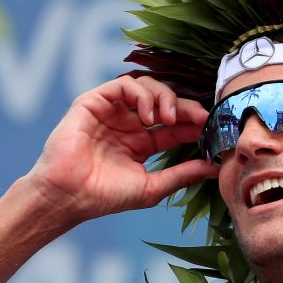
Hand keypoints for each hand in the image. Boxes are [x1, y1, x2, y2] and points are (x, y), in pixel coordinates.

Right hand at [28, 75, 216, 221]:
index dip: (194, 123)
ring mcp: (111, 112)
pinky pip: (124, 85)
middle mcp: (127, 125)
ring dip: (165, 98)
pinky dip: (142, 95)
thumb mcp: (152, 187)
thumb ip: (182, 174)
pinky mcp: (94, 102)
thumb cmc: (105, 197)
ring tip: (171, 119)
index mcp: (140, 144)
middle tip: (200, 117)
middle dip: (185, 107)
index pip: (174, 126)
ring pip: (146, 88)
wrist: (69, 196)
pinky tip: (148, 116)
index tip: (212, 127)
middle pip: (164, 103)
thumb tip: (214, 168)